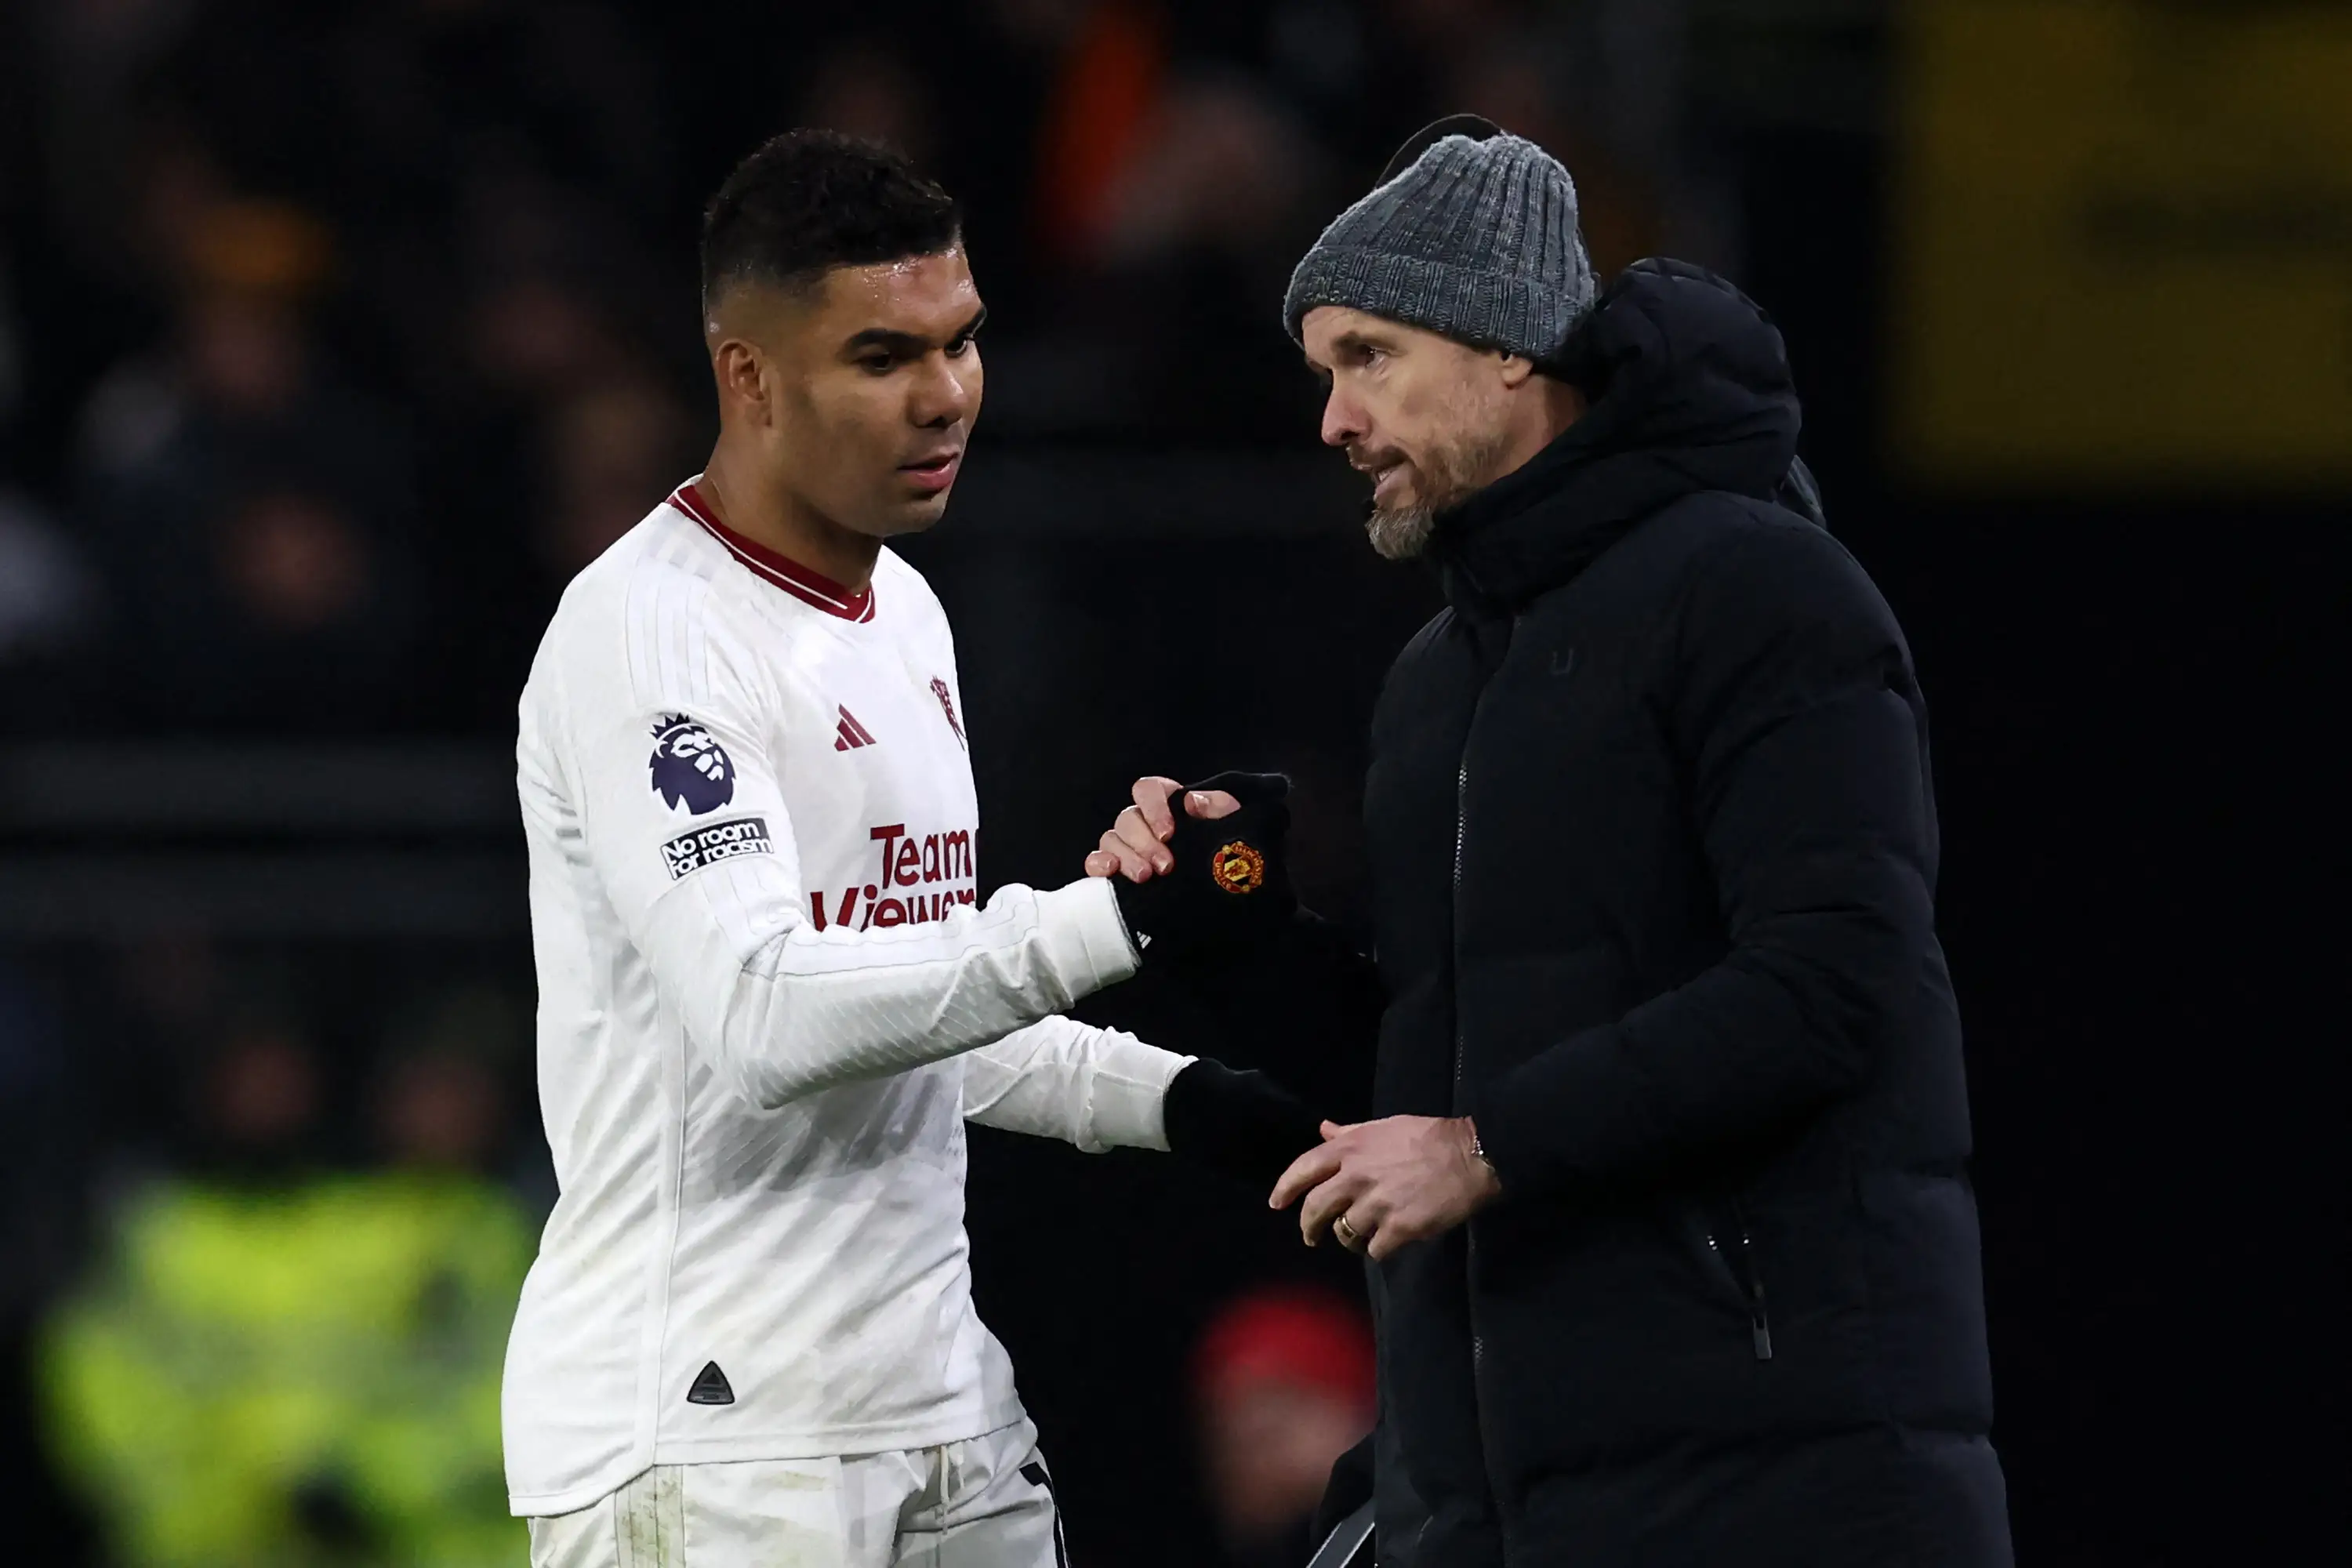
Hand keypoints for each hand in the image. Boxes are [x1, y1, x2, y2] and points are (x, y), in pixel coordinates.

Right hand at [1084, 776, 1241, 881]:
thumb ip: (1217, 806)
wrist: (1232, 886)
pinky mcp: (1119, 869)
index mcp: (1167, 803)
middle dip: (1144, 843)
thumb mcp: (1233, 823)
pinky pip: (1096, 861)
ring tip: (1146, 877)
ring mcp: (1128, 845)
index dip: (1153, 808)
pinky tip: (1110, 872)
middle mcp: (1143, 821)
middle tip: (1165, 866)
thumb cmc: (1231, 849)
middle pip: (1127, 818)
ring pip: (1111, 839)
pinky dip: (1098, 864)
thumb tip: (1191, 801)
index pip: (1147, 790)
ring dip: (1126, 857)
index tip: (1169, 833)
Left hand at [1270, 1116, 1501, 1261]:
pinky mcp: (1397, 1228)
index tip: (1277, 1203)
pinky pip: (1374, 1249)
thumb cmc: (1428, 1137)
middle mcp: (1356, 1175)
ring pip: (1344, 1232)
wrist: (1469, 1157)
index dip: (1285, 1188)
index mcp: (1351, 1147)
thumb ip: (1350, 1133)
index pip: (1304, 1168)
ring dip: (1348, 1238)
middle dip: (1308, 1226)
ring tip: (1360, 1236)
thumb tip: (1324, 1129)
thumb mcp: (1384, 1127)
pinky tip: (1388, 1242)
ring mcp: (1376, 1204)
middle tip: (1311, 1236)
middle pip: (1315, 1208)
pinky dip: (1377, 1249)